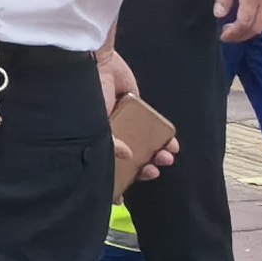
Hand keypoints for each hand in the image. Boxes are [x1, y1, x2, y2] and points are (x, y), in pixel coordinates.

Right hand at [100, 44, 177, 183]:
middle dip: (143, 169)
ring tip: (167, 159)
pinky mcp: (139, 108)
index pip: (103, 167)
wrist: (98, 63)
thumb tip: (130, 156)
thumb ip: (111, 143)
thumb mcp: (95, 124)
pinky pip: (154, 127)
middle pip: (128, 159)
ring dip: (157, 155)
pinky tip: (173, 144)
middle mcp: (109, 132)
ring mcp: (125, 121)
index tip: (122, 198)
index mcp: (93, 138)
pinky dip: (164, 137)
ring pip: (144, 145)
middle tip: (153, 173)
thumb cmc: (88, 95)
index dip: (112, 183)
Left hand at [214, 0, 261, 41]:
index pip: (245, 23)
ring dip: (250, 29)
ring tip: (234, 29)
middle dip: (242, 35)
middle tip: (228, 36)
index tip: (223, 35)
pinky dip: (256, 20)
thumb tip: (219, 15)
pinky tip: (244, 18)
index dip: (234, 33)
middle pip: (258, 26)